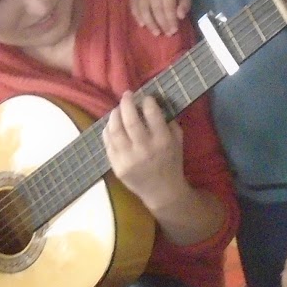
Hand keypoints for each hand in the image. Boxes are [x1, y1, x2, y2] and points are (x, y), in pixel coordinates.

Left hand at [104, 91, 187, 207]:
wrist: (162, 191)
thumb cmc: (171, 162)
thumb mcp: (178, 140)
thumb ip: (169, 122)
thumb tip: (154, 103)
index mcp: (162, 141)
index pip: (152, 114)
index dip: (147, 101)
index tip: (146, 98)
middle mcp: (144, 149)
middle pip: (130, 120)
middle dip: (127, 103)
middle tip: (127, 95)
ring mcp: (128, 159)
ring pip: (115, 131)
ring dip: (114, 115)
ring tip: (117, 110)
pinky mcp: (117, 167)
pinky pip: (108, 144)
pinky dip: (108, 131)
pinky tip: (112, 125)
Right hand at [130, 0, 191, 35]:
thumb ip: (185, 4)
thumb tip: (180, 16)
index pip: (168, 6)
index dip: (171, 20)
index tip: (174, 31)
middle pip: (156, 9)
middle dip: (162, 24)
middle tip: (167, 34)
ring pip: (144, 10)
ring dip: (150, 23)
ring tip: (157, 33)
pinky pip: (134, 6)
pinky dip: (137, 17)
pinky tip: (143, 25)